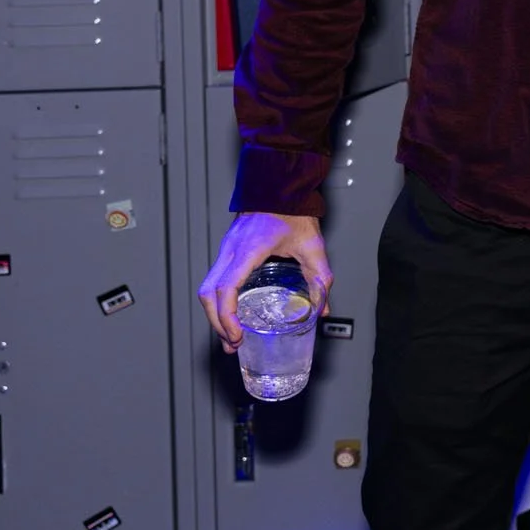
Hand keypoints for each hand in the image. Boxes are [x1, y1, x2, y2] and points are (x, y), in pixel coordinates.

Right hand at [198, 213, 331, 352]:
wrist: (279, 186)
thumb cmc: (294, 211)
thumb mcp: (312, 245)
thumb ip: (320, 277)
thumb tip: (323, 308)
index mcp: (249, 249)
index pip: (226, 288)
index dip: (227, 316)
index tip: (237, 334)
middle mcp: (231, 250)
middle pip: (208, 293)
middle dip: (217, 323)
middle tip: (234, 343)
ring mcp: (225, 250)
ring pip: (206, 288)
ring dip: (214, 315)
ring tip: (230, 336)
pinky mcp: (227, 251)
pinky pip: (213, 280)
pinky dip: (217, 302)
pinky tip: (231, 315)